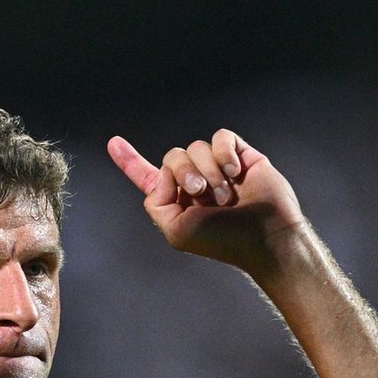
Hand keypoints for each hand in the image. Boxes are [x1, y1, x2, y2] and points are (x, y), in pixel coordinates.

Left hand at [109, 129, 307, 273]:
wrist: (265, 237)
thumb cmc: (223, 240)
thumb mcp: (176, 230)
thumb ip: (156, 201)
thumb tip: (165, 173)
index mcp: (175, 199)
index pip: (147, 176)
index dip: (129, 160)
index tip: (113, 142)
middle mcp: (194, 180)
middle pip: (172, 156)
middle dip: (183, 173)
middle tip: (201, 193)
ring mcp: (218, 167)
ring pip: (196, 147)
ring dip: (209, 172)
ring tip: (226, 196)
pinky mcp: (241, 156)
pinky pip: (221, 137)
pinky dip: (225, 154)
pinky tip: (237, 174)